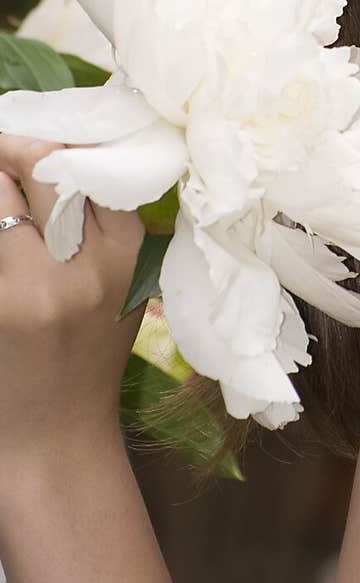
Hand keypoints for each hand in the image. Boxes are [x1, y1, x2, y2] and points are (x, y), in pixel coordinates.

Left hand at [0, 133, 144, 460]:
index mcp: (123, 257)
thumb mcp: (125, 288)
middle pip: (40, 167)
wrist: (52, 439)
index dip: (59, 144)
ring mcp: (27, 289)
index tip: (43, 143)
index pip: (91, 166)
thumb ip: (109, 227)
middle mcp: (79, 269)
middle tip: (3, 150)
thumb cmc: (89, 357)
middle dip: (13, 149)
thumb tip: (73, 155)